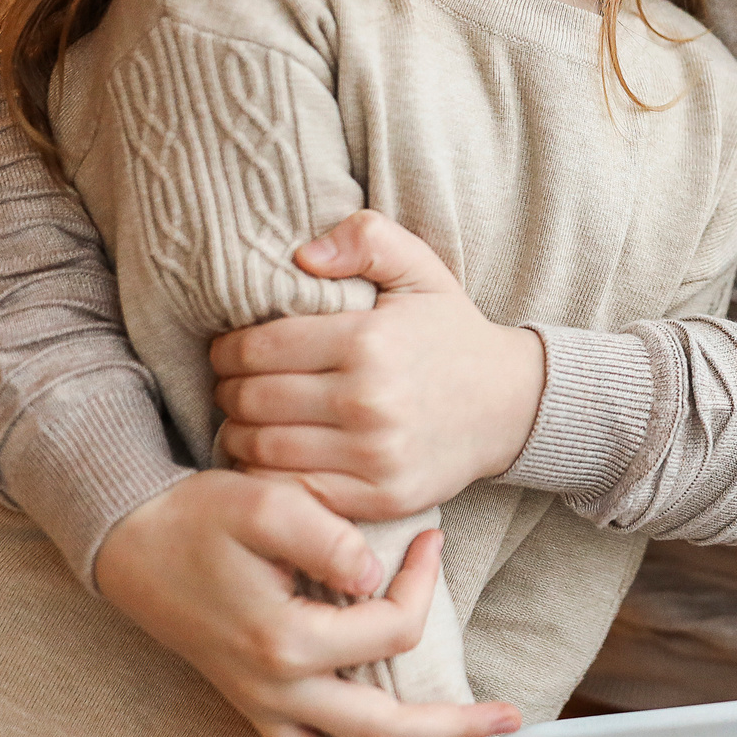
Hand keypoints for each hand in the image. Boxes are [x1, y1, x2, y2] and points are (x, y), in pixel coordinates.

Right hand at [95, 472, 520, 736]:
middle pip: (382, 731)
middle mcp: (276, 690)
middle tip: (512, 718)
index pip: (393, 628)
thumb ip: (328, 538)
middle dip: (453, 730)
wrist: (135, 542)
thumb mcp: (267, 501)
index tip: (431, 540)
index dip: (423, 583)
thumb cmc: (204, 517)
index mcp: (286, 640)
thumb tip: (376, 574)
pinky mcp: (253, 711)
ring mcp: (262, 709)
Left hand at [210, 210, 548, 520]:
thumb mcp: (419, 270)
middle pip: (252, 400)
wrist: (509, 405)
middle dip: (228, 390)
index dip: (226, 349)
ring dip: (238, 434)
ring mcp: (374, 456)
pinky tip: (270, 457)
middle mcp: (369, 402)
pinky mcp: (379, 497)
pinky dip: (267, 477)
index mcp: (369, 342)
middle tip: (231, 385)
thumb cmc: (449, 333)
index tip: (226, 350)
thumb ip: (366, 238)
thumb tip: (303, 255)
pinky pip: (294, 492)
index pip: (259, 348)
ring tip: (243, 420)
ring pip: (263, 449)